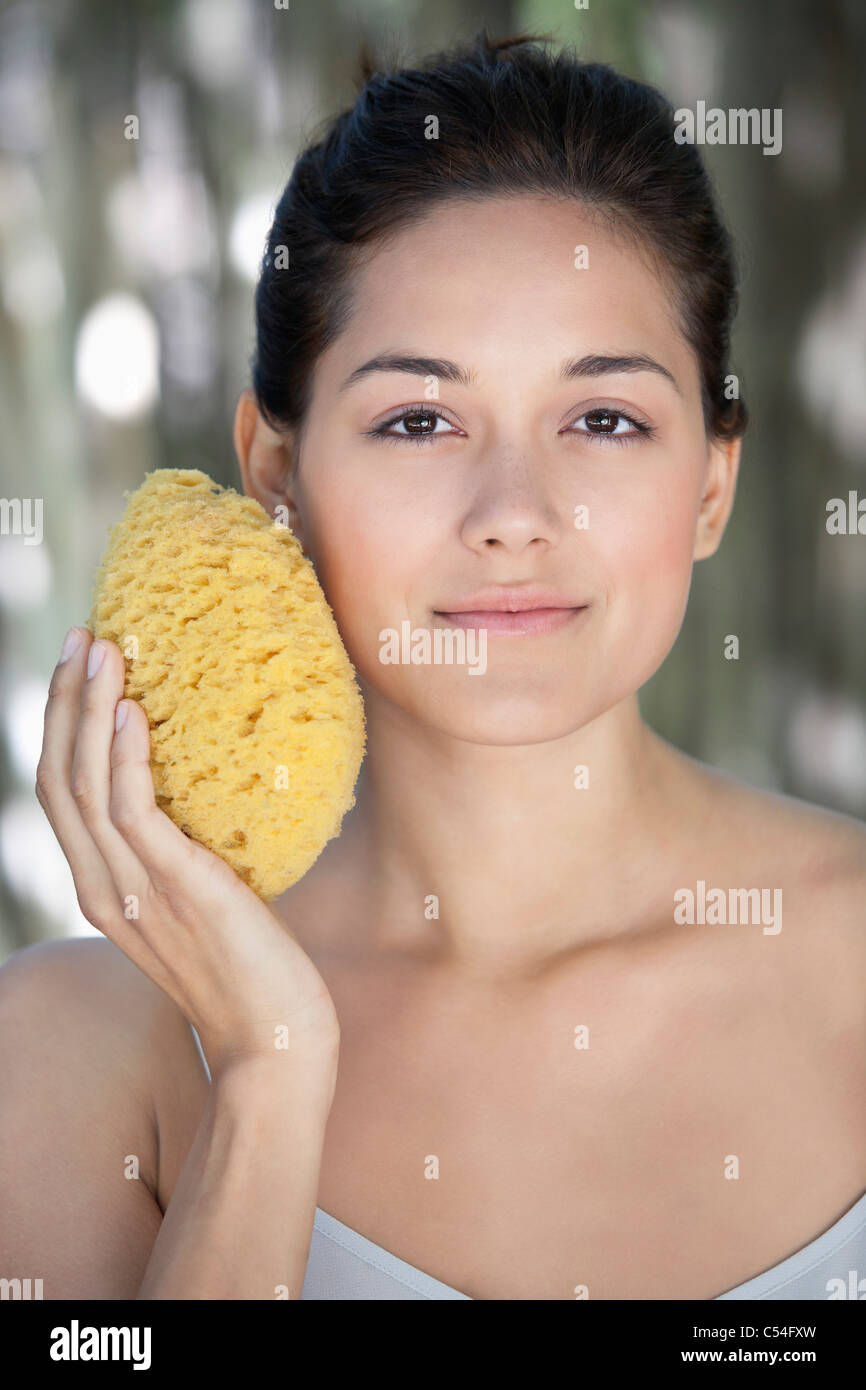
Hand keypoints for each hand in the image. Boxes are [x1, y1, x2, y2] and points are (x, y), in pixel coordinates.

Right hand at [35, 627, 340, 1080]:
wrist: (275, 1043)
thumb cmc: (251, 971)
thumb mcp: (202, 904)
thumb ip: (184, 855)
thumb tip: (211, 790)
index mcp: (102, 891)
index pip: (59, 794)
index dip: (60, 725)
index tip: (79, 666)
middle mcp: (103, 889)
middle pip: (56, 778)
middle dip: (63, 699)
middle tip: (82, 634)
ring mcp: (134, 892)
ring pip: (84, 785)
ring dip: (89, 708)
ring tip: (105, 647)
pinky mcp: (177, 889)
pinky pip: (134, 811)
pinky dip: (125, 756)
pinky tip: (134, 711)